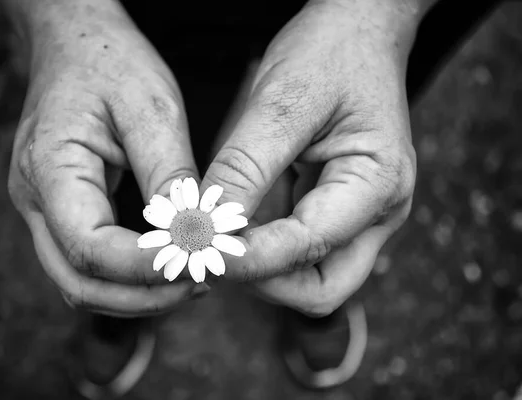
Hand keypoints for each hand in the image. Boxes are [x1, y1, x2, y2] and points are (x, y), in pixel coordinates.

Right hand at [8, 0, 205, 316]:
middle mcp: (35, 198)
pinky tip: (168, 266)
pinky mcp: (61, 212)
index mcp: (49, 167)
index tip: (198, 264)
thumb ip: (169, 173)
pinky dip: (128, 278)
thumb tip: (191, 234)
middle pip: (77, 281)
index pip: (90, 246)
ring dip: (136, 294)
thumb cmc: (111, 64)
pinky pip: (88, 263)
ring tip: (191, 279)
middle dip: (142, 297)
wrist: (76, 43)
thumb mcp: (152, 107)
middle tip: (199, 284)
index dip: (144, 267)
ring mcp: (43, 209)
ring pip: (81, 281)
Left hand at [201, 0, 418, 315]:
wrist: (359, 29)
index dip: (249, 256)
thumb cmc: (331, 53)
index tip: (194, 247)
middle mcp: (376, 213)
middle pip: (320, 288)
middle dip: (262, 280)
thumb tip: (205, 225)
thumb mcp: (283, 101)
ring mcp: (357, 216)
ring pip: (306, 276)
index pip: (308, 246)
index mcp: (377, 184)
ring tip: (211, 235)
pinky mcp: (334, 210)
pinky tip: (227, 222)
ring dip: (257, 267)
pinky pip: (295, 250)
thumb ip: (246, 166)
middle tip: (208, 252)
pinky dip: (259, 246)